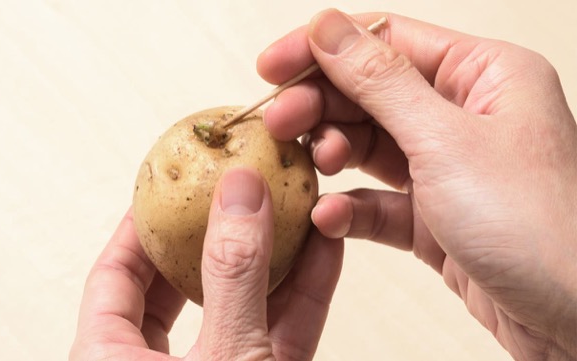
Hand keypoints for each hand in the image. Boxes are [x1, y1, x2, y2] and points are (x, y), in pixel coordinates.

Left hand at [70, 167, 342, 359]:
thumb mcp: (226, 355)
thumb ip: (233, 276)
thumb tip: (242, 192)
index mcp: (112, 359)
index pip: (116, 274)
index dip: (142, 221)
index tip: (171, 179)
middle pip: (179, 284)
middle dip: (213, 232)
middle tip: (234, 187)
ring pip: (243, 306)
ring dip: (276, 255)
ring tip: (293, 202)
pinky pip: (286, 332)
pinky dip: (308, 293)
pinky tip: (325, 247)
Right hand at [257, 9, 576, 359]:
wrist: (574, 322)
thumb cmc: (540, 228)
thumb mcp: (446, 141)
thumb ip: (380, 82)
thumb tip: (329, 29)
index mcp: (483, 76)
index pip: (387, 42)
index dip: (324, 49)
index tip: (273, 66)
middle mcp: (464, 117)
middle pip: (370, 93)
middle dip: (320, 107)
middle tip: (279, 122)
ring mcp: (447, 168)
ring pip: (368, 146)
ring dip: (332, 155)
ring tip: (312, 165)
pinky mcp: (433, 218)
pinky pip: (377, 201)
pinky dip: (350, 208)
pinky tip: (331, 218)